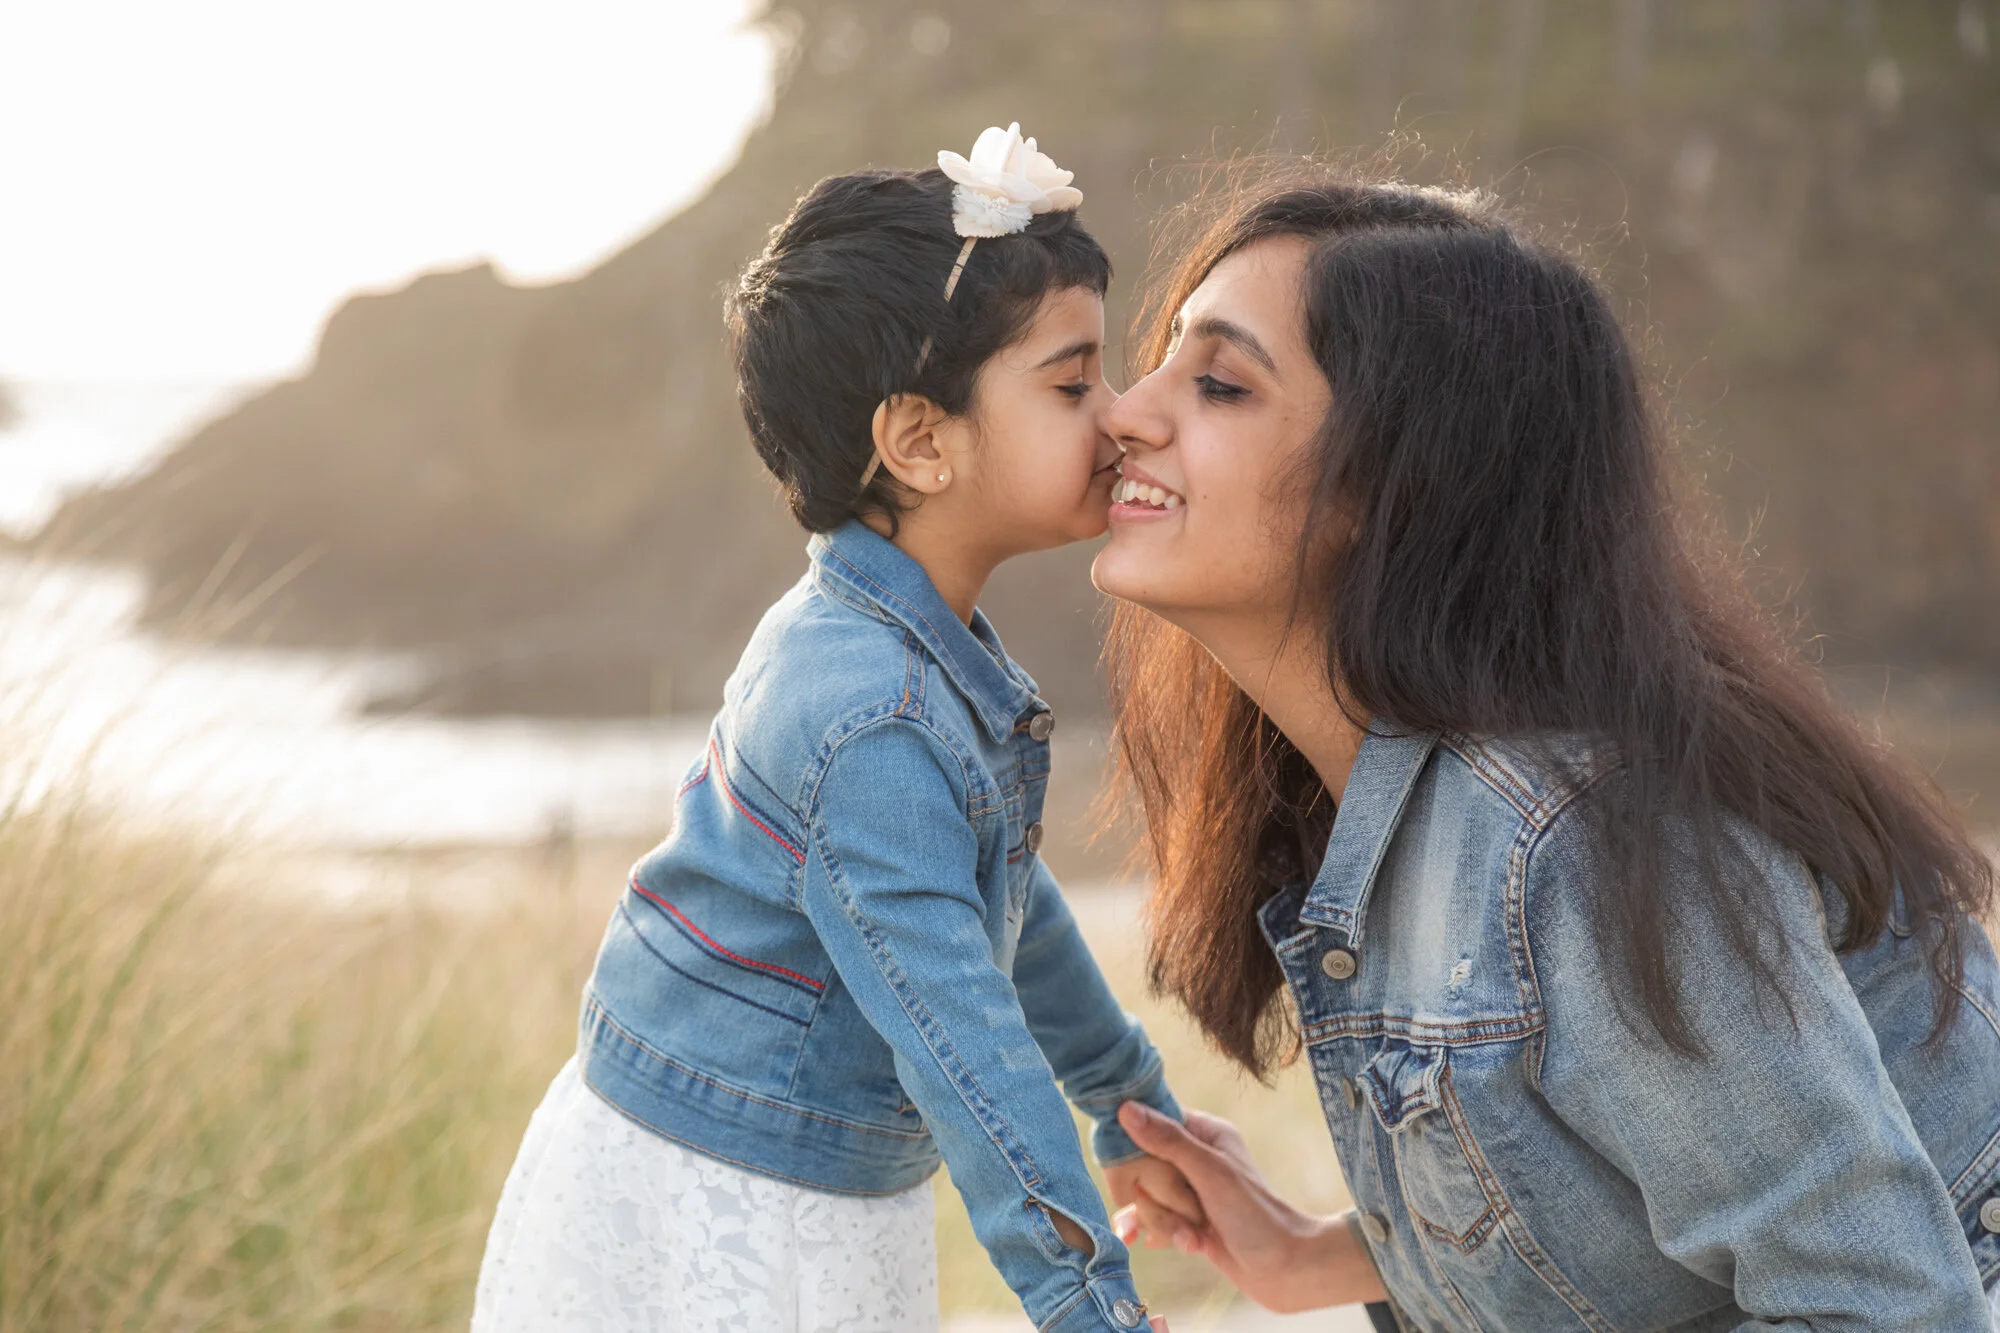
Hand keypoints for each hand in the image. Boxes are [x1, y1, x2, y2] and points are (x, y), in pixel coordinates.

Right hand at [1110, 1102, 1386, 1313]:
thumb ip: (1168, 1141)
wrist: (1285, 1269)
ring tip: (1194, 1238)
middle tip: (1188, 1211)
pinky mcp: (1187, 1219)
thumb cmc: (1255, 1215)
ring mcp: (1189, 1190)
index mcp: (1204, 1132)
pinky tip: (1163, 1243)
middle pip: (1142, 1166)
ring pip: (1146, 1197)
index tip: (1138, 1167)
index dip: (1137, 1144)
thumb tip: (1126, 1109)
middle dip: (1157, 1198)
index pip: (1152, 1121)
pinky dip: (1161, 1234)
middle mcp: (1194, 1157)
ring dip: (1166, 1223)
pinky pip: (1153, 1220)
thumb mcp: (1211, 1172)